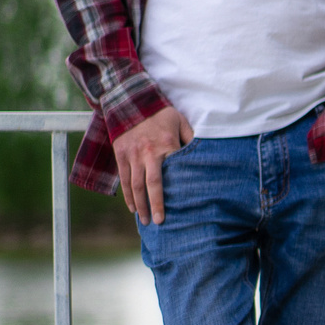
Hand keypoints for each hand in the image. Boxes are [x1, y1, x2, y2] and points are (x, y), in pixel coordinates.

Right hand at [113, 105, 193, 225]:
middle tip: (160, 222)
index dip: (176, 190)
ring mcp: (132, 155)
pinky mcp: (120, 155)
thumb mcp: (181, 121)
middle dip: (155, 204)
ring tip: (146, 221)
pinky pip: (124, 179)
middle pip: (151, 184)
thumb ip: (191, 138)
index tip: (182, 207)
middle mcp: (148, 152)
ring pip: (135, 185)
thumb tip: (204, 156)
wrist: (130, 101)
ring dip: (140, 204)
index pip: (173, 172)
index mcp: (166, 145)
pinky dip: (127, 195)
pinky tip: (133, 208)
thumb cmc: (161, 114)